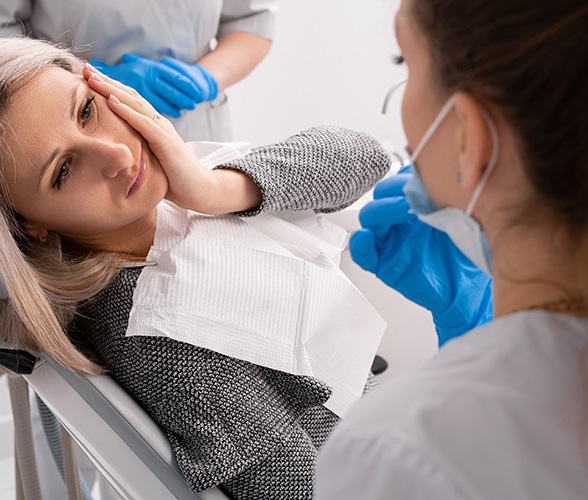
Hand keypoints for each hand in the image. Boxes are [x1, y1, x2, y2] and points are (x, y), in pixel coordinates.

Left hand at [83, 64, 258, 212]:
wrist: (199, 189)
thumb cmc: (174, 180)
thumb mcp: (149, 161)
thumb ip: (134, 152)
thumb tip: (111, 154)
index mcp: (153, 127)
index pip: (129, 102)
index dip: (109, 89)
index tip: (88, 79)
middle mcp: (158, 123)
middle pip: (130, 96)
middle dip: (107, 82)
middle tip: (85, 69)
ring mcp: (163, 131)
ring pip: (134, 104)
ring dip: (112, 90)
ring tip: (93, 78)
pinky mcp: (166, 142)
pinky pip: (143, 123)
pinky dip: (126, 111)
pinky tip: (111, 101)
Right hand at [350, 165, 492, 345]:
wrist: (468, 288)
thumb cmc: (466, 254)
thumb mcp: (461, 218)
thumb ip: (445, 196)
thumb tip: (437, 172)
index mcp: (414, 206)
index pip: (397, 183)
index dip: (403, 177)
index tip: (419, 177)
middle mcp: (399, 221)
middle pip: (379, 197)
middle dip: (392, 191)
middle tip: (412, 195)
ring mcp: (389, 241)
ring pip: (369, 219)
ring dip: (381, 210)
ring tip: (403, 210)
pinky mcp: (383, 264)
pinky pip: (363, 254)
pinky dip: (360, 245)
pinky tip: (366, 238)